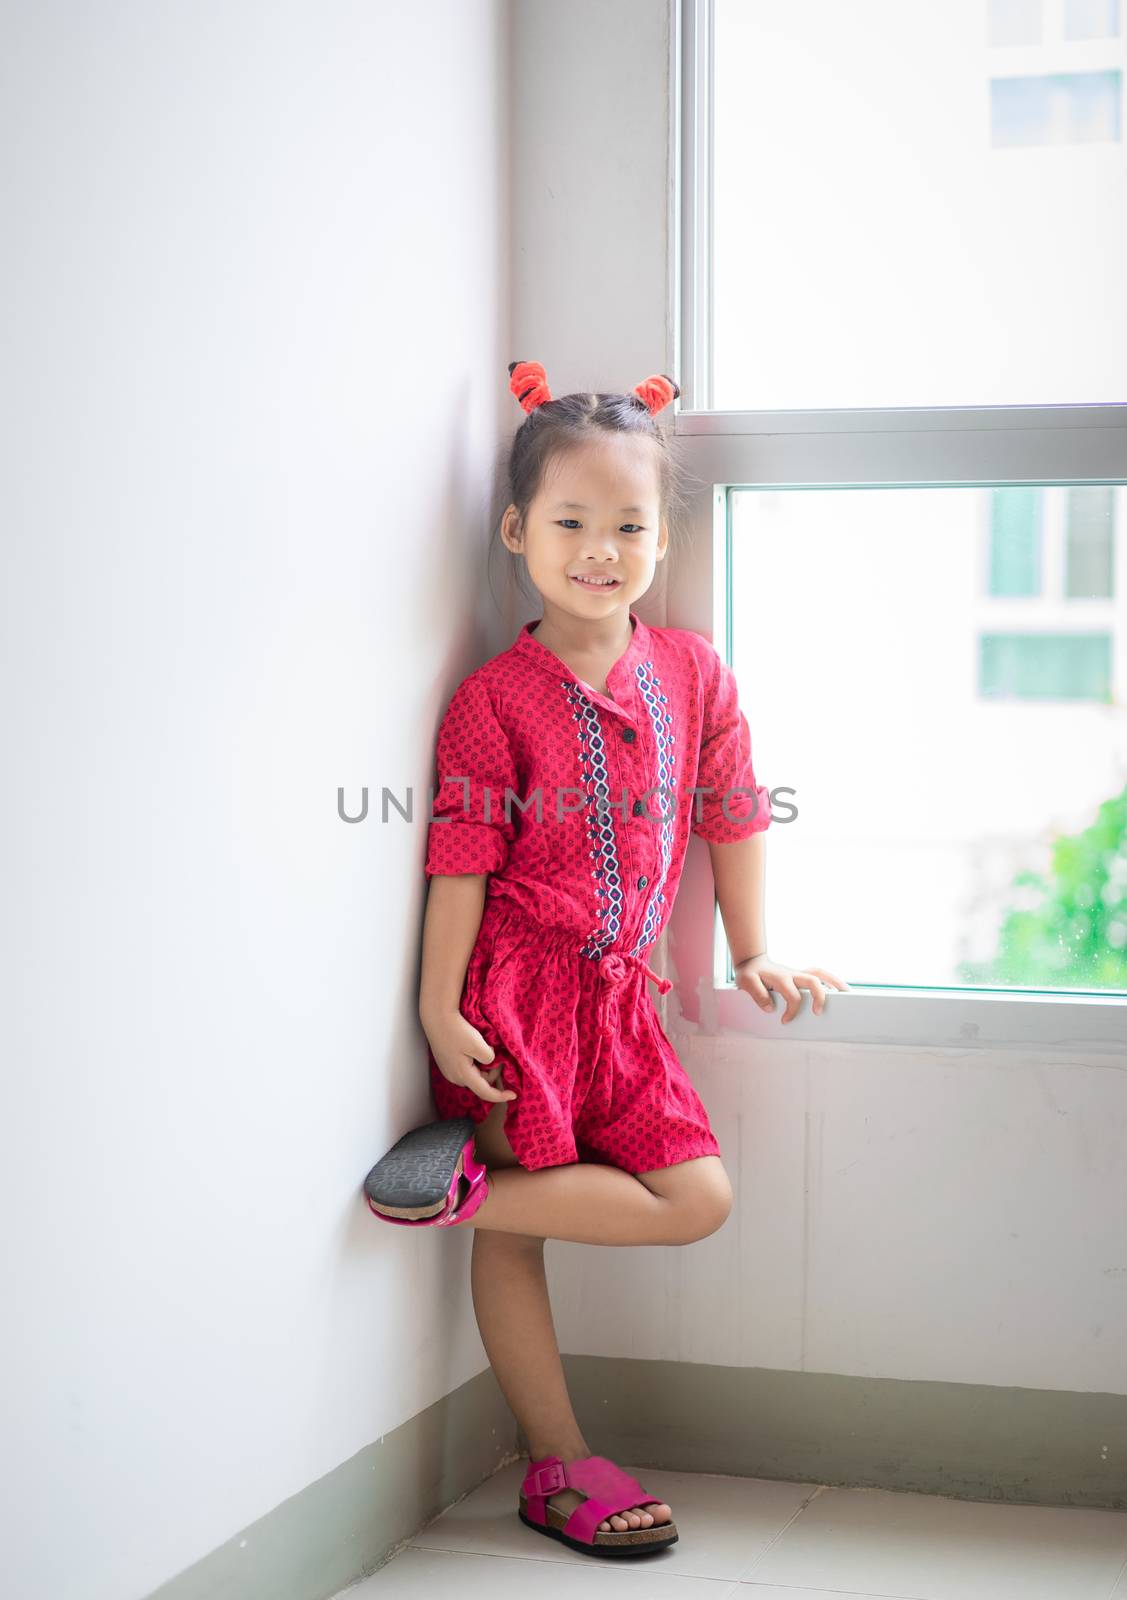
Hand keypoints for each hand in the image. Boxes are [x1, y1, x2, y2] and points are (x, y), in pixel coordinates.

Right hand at [421, 1007, 517, 1102]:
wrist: (437, 1017)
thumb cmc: (456, 1030)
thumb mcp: (478, 1044)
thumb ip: (489, 1058)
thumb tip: (490, 1061)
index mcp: (463, 1075)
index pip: (485, 1093)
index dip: (501, 1096)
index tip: (514, 1095)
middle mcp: (454, 1077)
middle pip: (481, 1083)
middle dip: (492, 1072)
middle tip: (497, 1052)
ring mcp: (449, 1071)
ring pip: (474, 1075)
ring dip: (484, 1067)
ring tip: (485, 1048)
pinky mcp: (447, 1064)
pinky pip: (467, 1069)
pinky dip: (475, 1063)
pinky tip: (474, 1049)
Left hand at [734, 953, 849, 1023]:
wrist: (751, 961)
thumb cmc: (749, 973)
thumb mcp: (746, 982)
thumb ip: (757, 994)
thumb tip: (770, 1008)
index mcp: (780, 978)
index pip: (793, 996)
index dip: (791, 1011)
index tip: (785, 1021)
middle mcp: (792, 974)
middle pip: (813, 981)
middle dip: (819, 997)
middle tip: (818, 1013)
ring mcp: (797, 973)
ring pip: (820, 974)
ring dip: (834, 982)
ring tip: (847, 994)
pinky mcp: (800, 975)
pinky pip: (819, 974)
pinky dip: (830, 979)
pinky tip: (838, 989)